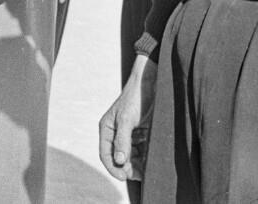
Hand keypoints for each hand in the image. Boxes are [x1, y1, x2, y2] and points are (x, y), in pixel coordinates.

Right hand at [99, 54, 156, 180]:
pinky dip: (145, 157)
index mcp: (107, 129)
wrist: (152, 80)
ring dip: (137, 165)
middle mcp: (116, 133)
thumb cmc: (136, 97)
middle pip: (119, 158)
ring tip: (147, 170)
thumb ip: (122, 140)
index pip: (105, 155)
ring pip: (131, 156)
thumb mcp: (127, 119)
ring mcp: (130, 133)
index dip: (113, 168)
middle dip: (127, 168)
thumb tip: (119, 161)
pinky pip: (141, 150)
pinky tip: (151, 161)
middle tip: (139, 175)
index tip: (124, 177)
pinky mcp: (142, 132)